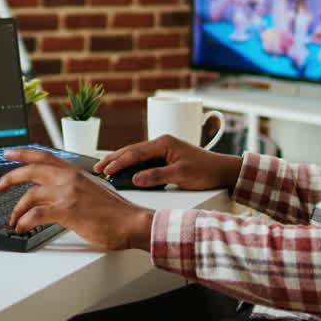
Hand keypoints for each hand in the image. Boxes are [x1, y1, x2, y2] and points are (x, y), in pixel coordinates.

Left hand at [0, 148, 154, 250]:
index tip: (7, 152)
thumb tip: (55, 195)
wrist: (133, 223)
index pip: (44, 155)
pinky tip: (22, 228)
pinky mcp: (67, 211)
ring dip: (16, 209)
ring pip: (30, 194)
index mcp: (75, 172)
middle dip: (9, 178)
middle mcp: (69, 178)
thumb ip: (73, 188)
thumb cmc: (116, 212)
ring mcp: (68, 193)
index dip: (23, 152)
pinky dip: (24, 222)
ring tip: (13, 220)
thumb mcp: (92, 190)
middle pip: (31, 170)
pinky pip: (35, 214)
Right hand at [94, 135, 242, 190]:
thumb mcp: (181, 175)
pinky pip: (142, 159)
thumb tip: (135, 179)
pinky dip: (130, 164)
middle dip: (113, 159)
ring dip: (120, 161)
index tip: (105, 171)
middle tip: (97, 168)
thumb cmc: (206, 171)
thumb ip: (157, 176)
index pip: (135, 153)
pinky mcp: (165, 156)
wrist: (223, 170)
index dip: (118, 162)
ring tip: (104, 169)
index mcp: (163, 142)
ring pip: (135, 154)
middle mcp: (161, 142)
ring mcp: (162, 148)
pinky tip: (122, 170)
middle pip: (131, 150)